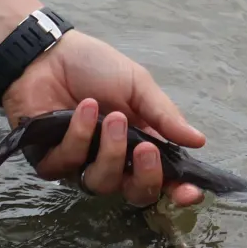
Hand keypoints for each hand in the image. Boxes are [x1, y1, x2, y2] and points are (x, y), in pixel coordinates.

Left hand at [4, 32, 207, 208]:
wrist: (48, 53)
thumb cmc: (94, 67)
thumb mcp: (138, 85)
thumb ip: (164, 115)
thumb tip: (198, 141)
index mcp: (139, 145)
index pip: (163, 179)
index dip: (177, 191)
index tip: (189, 191)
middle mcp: (113, 161)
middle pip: (135, 194)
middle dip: (144, 176)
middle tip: (145, 149)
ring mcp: (81, 165)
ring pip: (101, 183)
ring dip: (110, 151)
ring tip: (111, 117)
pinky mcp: (49, 162)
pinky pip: (67, 165)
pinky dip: (79, 136)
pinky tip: (83, 109)